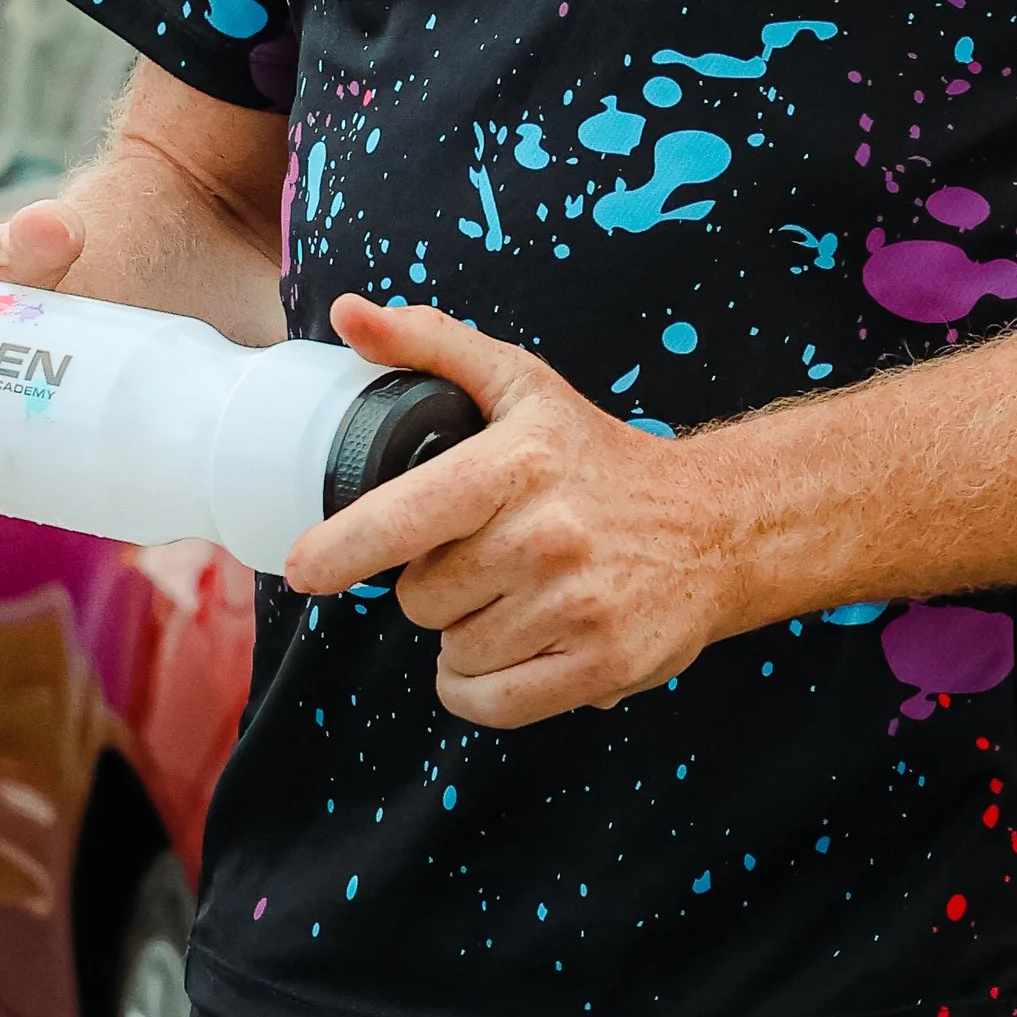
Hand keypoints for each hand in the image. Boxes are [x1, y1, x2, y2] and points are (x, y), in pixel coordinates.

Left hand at [284, 298, 752, 725]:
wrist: (713, 524)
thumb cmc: (597, 458)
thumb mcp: (522, 385)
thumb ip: (430, 344)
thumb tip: (347, 314)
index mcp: (517, 463)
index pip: (402, 518)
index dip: (340, 549)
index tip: (303, 569)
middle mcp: (547, 536)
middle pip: (417, 596)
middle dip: (433, 581)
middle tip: (484, 552)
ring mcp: (576, 607)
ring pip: (450, 651)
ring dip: (463, 633)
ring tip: (513, 593)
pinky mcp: (599, 666)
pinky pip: (488, 703)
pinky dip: (480, 688)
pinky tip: (512, 646)